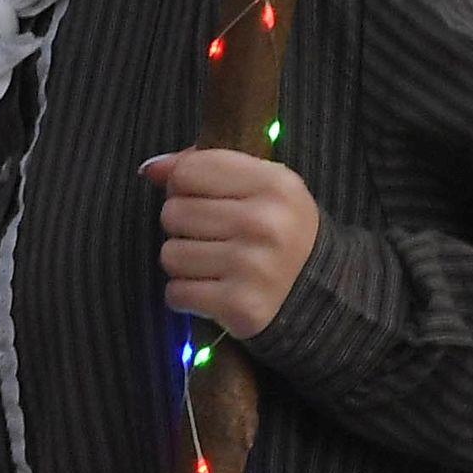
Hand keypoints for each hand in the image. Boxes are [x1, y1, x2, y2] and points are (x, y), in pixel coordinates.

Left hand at [145, 147, 319, 337]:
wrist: (321, 292)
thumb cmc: (281, 231)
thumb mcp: (263, 186)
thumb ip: (207, 167)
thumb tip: (152, 168)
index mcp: (274, 184)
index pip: (188, 172)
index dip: (183, 185)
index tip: (202, 199)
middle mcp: (265, 223)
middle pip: (173, 213)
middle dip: (184, 226)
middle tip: (212, 237)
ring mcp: (252, 267)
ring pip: (170, 255)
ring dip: (184, 263)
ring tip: (213, 264)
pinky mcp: (239, 306)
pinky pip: (176, 293)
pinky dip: (187, 295)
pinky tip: (213, 289)